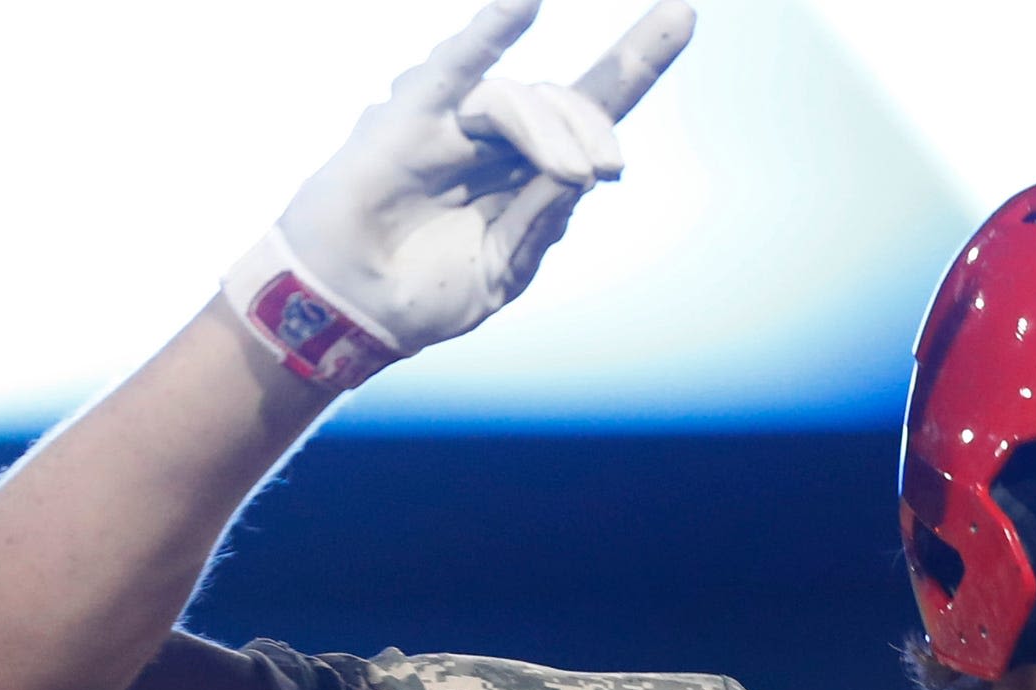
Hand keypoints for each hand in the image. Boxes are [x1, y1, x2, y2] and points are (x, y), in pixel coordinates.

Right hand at [225, 0, 695, 385]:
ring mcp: (451, 121)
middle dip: (593, 129)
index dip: (636, 60)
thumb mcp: (504, 266)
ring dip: (552, 131)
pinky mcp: (408, 120)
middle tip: (602, 174)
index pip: (590, 103)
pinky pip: (454, 68)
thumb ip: (541, 220)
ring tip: (574, 175)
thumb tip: (580, 177)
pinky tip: (525, 3)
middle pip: (562, 100)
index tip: (683, 16)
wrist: (352, 314)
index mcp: (527, 166)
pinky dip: (489, 32)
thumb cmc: (424, 291)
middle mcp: (494, 135)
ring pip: (517, 96)